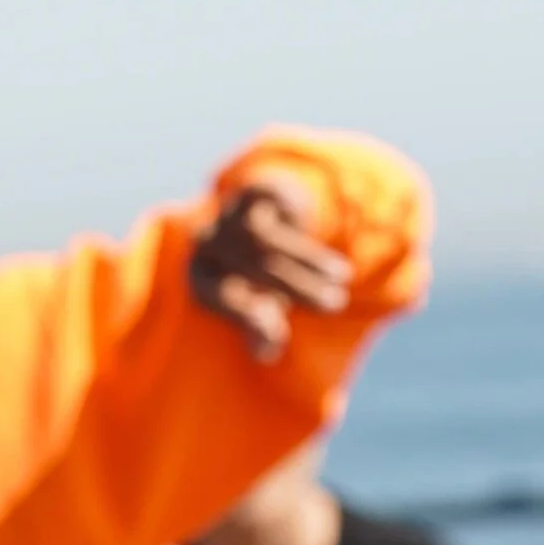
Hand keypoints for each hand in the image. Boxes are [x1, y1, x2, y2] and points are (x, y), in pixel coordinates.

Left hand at [188, 170, 352, 360]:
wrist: (260, 217)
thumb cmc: (258, 277)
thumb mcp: (261, 304)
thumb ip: (260, 328)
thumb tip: (265, 354)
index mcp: (200, 276)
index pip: (222, 296)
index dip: (250, 317)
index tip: (280, 336)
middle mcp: (207, 243)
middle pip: (253, 267)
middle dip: (298, 287)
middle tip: (335, 305)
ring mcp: (227, 214)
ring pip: (266, 237)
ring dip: (308, 258)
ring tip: (343, 276)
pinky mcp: (250, 191)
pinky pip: (273, 204)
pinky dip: (296, 219)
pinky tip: (321, 233)